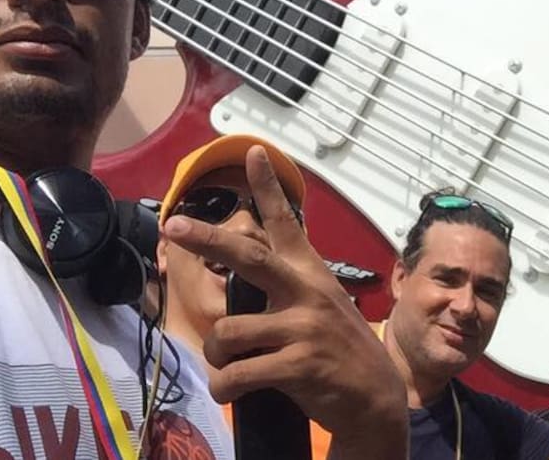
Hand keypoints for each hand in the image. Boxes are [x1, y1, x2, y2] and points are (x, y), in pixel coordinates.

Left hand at [162, 146, 406, 456]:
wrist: (375, 397)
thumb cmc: (339, 351)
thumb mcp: (322, 305)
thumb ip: (289, 285)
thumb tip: (247, 264)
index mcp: (309, 273)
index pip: (287, 222)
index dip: (267, 186)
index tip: (253, 152)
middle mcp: (306, 292)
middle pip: (248, 256)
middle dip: (206, 238)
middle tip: (173, 225)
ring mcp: (303, 328)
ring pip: (227, 332)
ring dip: (216, 355)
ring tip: (227, 366)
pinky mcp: (298, 366)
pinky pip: (238, 374)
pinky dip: (224, 387)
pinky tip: (229, 392)